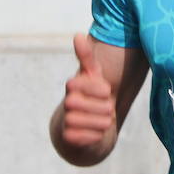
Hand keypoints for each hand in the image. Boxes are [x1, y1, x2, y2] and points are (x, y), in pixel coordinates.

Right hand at [57, 33, 115, 148]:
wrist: (83, 127)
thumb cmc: (92, 97)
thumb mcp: (93, 76)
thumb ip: (87, 57)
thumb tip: (77, 34)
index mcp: (73, 85)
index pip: (93, 86)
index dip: (102, 90)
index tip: (105, 92)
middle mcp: (68, 102)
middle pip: (102, 106)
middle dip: (107, 109)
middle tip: (104, 109)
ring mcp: (66, 120)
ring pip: (99, 123)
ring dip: (104, 123)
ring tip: (101, 120)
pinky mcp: (67, 138)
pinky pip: (91, 137)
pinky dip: (97, 136)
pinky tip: (94, 133)